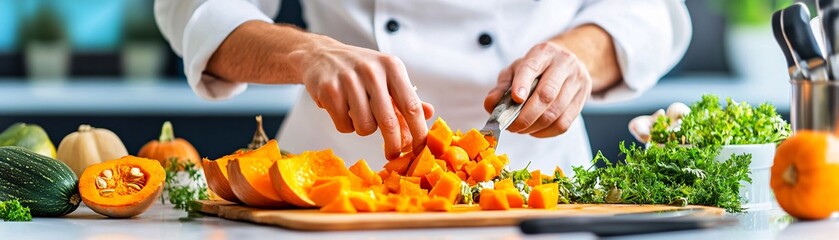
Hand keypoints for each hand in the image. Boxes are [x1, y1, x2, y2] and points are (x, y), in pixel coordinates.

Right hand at [289, 39, 433, 158]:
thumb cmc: (359, 69)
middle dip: (393, 144)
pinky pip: (344, 125)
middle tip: (393, 154)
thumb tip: (428, 113)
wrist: (320, 55)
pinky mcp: (328, 90)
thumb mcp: (386, 76)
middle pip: (389, 121)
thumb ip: (406, 96)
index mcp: (391, 66)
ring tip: (358, 113)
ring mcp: (348, 80)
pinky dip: (345, 125)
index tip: (420, 150)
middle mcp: (372, 71)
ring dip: (363, 128)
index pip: (411, 106)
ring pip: (364, 126)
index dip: (418, 132)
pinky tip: (342, 109)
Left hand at [484, 42, 591, 137]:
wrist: (567, 63)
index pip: (532, 67)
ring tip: (521, 129)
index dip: (522, 84)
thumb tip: (490, 105)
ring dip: (534, 127)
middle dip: (526, 116)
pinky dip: (546, 132)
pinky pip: (564, 123)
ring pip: (555, 112)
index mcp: (543, 52)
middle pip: (546, 95)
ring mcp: (577, 80)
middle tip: (511, 127)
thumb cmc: (537, 68)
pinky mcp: (584, 97)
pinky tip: (535, 131)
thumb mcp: (516, 69)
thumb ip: (501, 86)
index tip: (515, 99)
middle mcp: (564, 63)